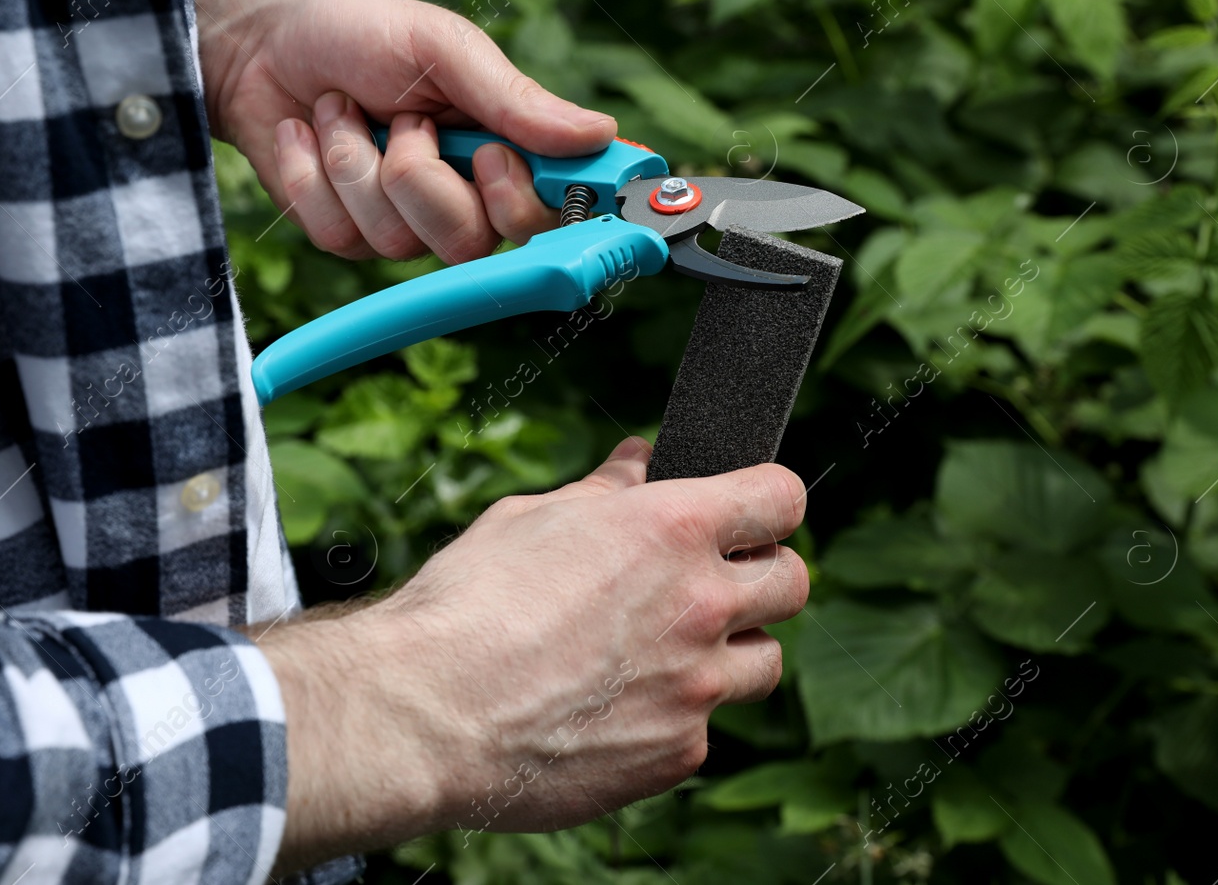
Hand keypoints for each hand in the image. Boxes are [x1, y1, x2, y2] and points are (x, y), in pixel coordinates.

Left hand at [190, 0, 616, 262]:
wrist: (261, 42)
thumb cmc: (363, 32)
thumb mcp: (443, 47)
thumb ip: (515, 99)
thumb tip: (601, 135)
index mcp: (507, 146)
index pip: (551, 210)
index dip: (533, 204)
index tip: (496, 159)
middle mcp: (466, 196)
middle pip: (473, 242)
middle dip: (423, 176)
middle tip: (407, 120)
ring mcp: (406, 223)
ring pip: (399, 239)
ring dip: (356, 161)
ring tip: (344, 110)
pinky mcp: (347, 236)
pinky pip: (340, 237)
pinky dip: (313, 174)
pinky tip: (307, 134)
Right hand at [245, 438, 808, 872]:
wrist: (425, 714)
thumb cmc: (466, 605)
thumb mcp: (531, 518)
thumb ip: (604, 493)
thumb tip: (640, 463)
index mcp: (672, 527)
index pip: (780, 497)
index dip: (767, 502)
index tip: (749, 514)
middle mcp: (701, 603)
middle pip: (792, 582)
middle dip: (757, 577)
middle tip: (707, 585)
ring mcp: (698, 686)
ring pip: (763, 662)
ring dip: (727, 652)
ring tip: (660, 654)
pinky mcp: (678, 753)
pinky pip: (702, 728)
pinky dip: (671, 717)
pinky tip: (611, 710)